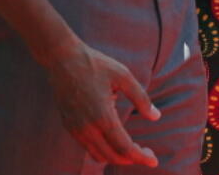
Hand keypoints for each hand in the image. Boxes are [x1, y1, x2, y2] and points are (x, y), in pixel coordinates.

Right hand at [45, 41, 159, 166]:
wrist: (62, 58)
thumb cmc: (94, 63)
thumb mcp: (123, 75)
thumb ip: (141, 98)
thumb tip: (156, 116)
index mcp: (102, 116)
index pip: (124, 148)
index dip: (141, 158)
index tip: (154, 161)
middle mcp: (87, 128)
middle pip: (112, 157)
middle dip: (131, 159)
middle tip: (146, 153)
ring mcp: (75, 128)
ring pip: (98, 155)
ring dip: (116, 156)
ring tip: (131, 147)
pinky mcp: (69, 125)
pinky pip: (88, 147)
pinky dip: (103, 149)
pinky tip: (112, 136)